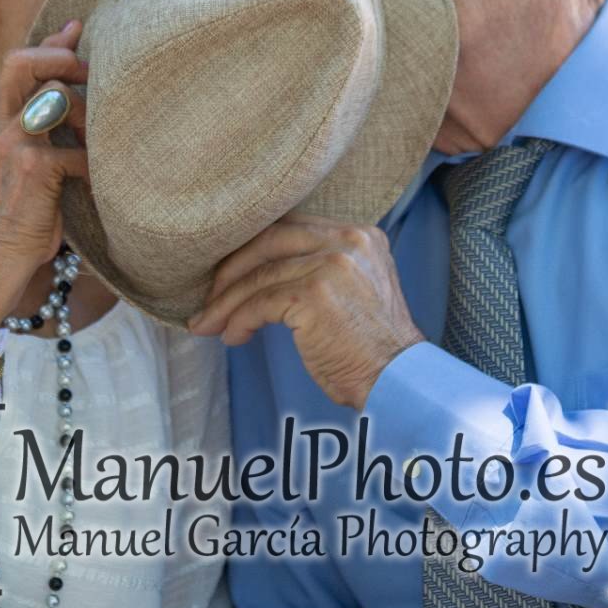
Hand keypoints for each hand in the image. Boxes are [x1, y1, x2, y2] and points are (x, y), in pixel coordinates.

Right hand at [0, 21, 89, 308]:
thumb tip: (67, 103)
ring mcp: (12, 145)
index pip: (13, 65)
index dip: (47, 45)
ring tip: (100, 136)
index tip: (75, 30)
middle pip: (22, 63)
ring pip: (56, 98)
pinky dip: (97, 164)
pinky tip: (105, 179)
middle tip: (93, 70)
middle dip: (62, 57)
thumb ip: (30, 133)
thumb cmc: (12, 217)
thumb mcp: (12, 165)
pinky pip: (78, 150)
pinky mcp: (35, 168)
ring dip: (87, 113)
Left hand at [189, 212, 424, 408]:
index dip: (253, 249)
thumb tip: (262, 271)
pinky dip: (239, 320)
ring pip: (260, 275)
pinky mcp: (314, 294)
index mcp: (360, 234)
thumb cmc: (371, 347)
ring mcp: (331, 264)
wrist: (399, 380)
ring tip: (209, 324)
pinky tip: (234, 337)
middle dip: (232, 269)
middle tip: (210, 297)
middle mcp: (348, 240)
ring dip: (226, 302)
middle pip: (269, 240)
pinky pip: (260, 303)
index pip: (291, 227)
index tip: (230, 274)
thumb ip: (320, 267)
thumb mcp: (354, 288)